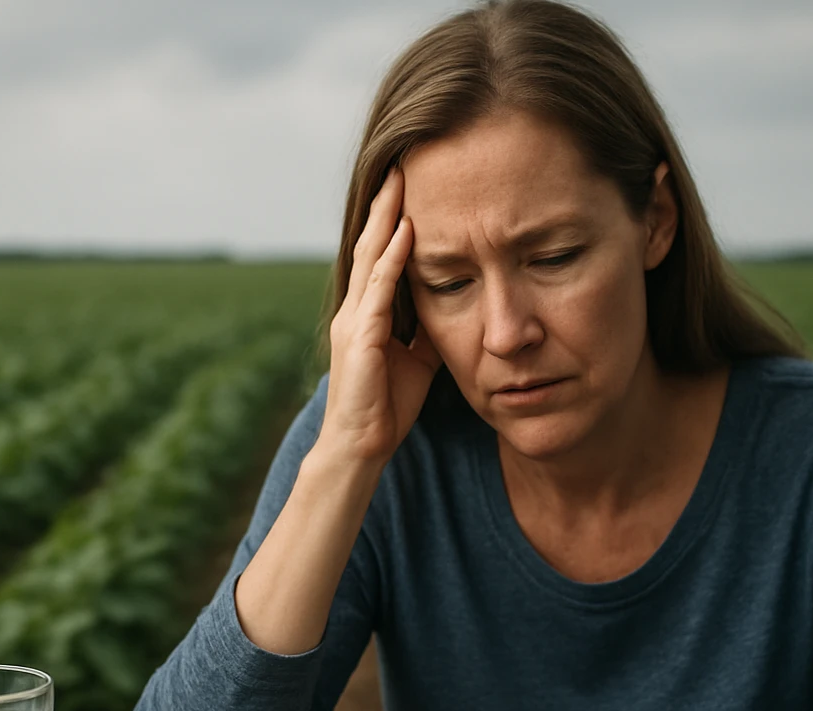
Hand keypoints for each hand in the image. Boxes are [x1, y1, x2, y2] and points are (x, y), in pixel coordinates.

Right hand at [320, 166, 442, 468]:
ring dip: (387, 218)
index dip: (394, 219)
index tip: (411, 185)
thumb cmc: (386, 407)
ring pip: (370, 257)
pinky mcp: (359, 336)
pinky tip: (406, 233)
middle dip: (387, 204)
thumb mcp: (418, 359)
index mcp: (367, 313)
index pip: (380, 255)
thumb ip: (429, 329)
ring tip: (401, 182)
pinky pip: (378, 289)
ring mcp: (354, 320)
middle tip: (403, 163)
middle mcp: (355, 308)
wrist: (359, 445)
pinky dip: (391, 259)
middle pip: (370, 243)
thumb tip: (458, 305)